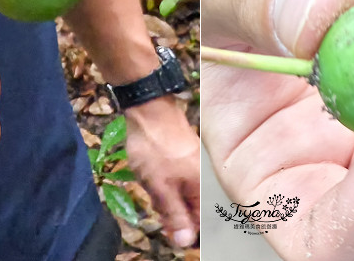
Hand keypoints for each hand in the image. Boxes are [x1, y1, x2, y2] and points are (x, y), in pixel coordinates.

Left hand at [125, 97, 200, 247]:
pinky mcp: (185, 158)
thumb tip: (184, 242)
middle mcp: (204, 179)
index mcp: (203, 188)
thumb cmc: (155, 151)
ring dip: (167, 197)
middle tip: (156, 203)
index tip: (167, 230)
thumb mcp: (161, 189)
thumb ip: (174, 216)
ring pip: (182, 194)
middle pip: (191, 209)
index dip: (183, 230)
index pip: (200, 222)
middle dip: (172, 212)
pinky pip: (178, 181)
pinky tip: (153, 176)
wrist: (149, 111)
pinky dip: (166, 183)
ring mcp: (195, 167)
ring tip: (153, 185)